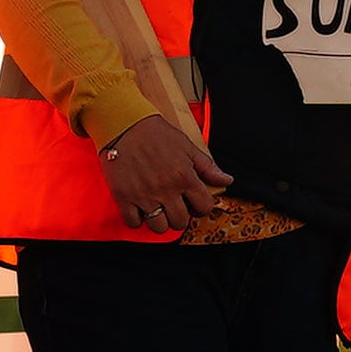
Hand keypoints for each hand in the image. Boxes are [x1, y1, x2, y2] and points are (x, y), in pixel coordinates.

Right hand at [96, 114, 230, 235]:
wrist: (125, 124)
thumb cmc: (156, 133)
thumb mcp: (187, 146)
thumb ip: (207, 167)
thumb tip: (226, 180)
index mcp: (184, 177)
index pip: (204, 207)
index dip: (202, 207)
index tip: (194, 203)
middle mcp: (166, 189)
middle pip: (180, 222)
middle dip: (180, 216)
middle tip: (174, 205)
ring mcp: (144, 195)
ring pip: (159, 227)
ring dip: (160, 220)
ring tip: (157, 207)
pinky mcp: (124, 196)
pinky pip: (133, 222)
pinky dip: (137, 218)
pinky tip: (140, 207)